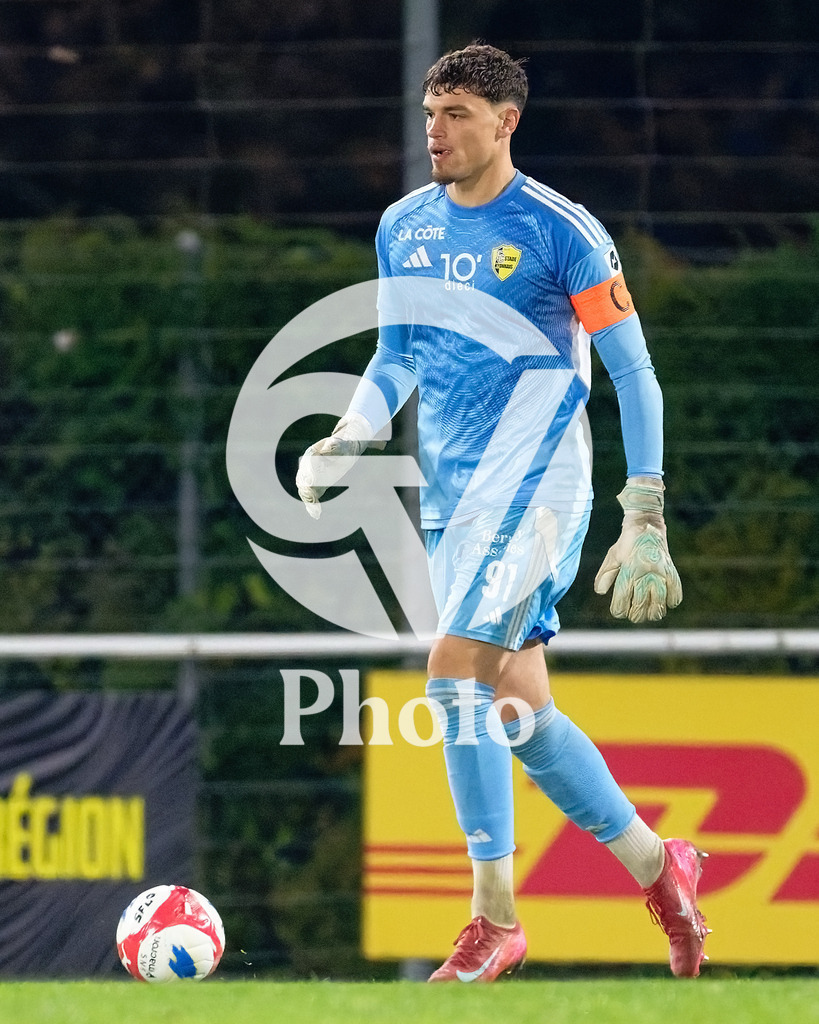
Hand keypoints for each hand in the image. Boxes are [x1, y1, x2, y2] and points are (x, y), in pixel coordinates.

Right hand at [295, 412, 383, 519]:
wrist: (346, 449)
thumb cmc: (344, 445)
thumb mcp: (341, 443)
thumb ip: (335, 445)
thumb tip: (330, 444)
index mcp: (312, 454)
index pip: (308, 465)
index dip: (309, 474)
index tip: (311, 482)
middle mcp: (308, 466)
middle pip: (303, 479)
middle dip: (307, 490)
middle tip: (312, 500)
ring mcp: (311, 476)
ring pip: (305, 489)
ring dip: (309, 500)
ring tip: (315, 511)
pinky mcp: (317, 485)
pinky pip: (312, 495)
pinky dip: (312, 505)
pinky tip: (316, 514)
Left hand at [594, 477, 682, 622]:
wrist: (646, 525)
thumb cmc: (626, 543)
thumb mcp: (613, 557)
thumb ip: (606, 575)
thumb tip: (600, 592)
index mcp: (628, 569)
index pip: (623, 597)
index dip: (619, 609)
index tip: (618, 612)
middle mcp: (645, 572)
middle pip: (641, 603)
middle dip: (636, 614)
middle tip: (634, 616)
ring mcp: (659, 571)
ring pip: (659, 600)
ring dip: (655, 611)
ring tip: (651, 614)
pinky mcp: (670, 569)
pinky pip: (675, 590)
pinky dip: (672, 599)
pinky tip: (667, 603)